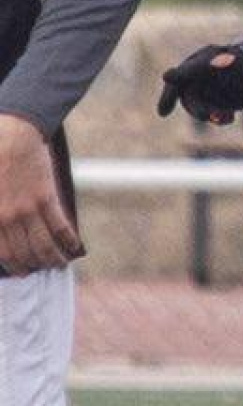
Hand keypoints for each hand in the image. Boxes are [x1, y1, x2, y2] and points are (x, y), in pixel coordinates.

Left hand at [0, 115, 78, 276]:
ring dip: (52, 258)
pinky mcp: (47, 198)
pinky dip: (69, 240)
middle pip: (24, 252)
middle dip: (33, 265)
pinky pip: (60, 226)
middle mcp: (9, 217)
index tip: (22, 271)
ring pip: (43, 244)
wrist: (11, 135)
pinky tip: (73, 247)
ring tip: (58, 263)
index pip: (4, 252)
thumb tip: (3, 228)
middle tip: (39, 269)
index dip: (15, 265)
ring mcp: (29, 208)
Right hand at [155, 40, 242, 124]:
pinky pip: (218, 115)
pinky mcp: (223, 103)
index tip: (163, 113)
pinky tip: (229, 118)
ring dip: (211, 116)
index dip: (167, 99)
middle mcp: (198, 83)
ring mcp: (210, 94)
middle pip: (190, 102)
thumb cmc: (234, 58)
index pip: (175, 85)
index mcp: (192, 69)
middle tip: (208, 116)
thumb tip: (166, 77)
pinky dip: (222, 119)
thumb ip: (192, 70)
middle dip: (198, 110)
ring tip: (225, 117)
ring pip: (203, 110)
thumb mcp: (212, 61)